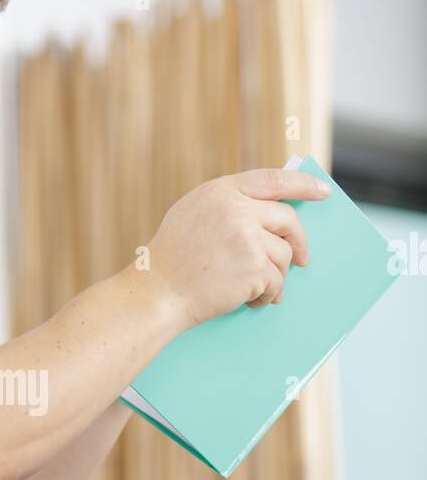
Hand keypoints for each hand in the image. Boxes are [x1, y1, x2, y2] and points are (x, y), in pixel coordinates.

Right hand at [146, 168, 327, 328]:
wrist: (158, 293)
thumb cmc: (172, 260)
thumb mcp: (193, 214)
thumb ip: (227, 204)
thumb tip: (269, 209)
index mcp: (221, 191)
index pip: (273, 179)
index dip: (302, 185)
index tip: (321, 191)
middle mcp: (236, 209)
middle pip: (287, 219)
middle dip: (297, 242)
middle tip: (302, 259)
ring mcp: (247, 238)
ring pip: (284, 254)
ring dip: (276, 275)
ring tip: (256, 288)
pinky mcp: (254, 267)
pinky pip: (277, 281)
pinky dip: (268, 295)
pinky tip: (251, 300)